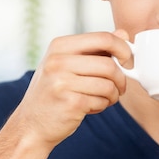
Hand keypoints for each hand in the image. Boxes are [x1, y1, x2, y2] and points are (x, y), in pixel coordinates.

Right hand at [15, 29, 131, 147]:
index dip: (123, 49)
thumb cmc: (54, 92)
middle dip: (121, 79)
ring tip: (103, 99)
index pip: (103, 38)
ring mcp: (62, 82)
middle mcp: (58, 61)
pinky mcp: (70, 103)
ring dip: (113, 95)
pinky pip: (102, 101)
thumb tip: (123, 34)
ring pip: (108, 84)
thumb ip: (95, 49)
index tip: (127, 61)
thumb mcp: (67, 64)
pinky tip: (90, 107)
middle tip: (119, 88)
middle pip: (109, 64)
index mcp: (59, 46)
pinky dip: (102, 106)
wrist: (31, 124)